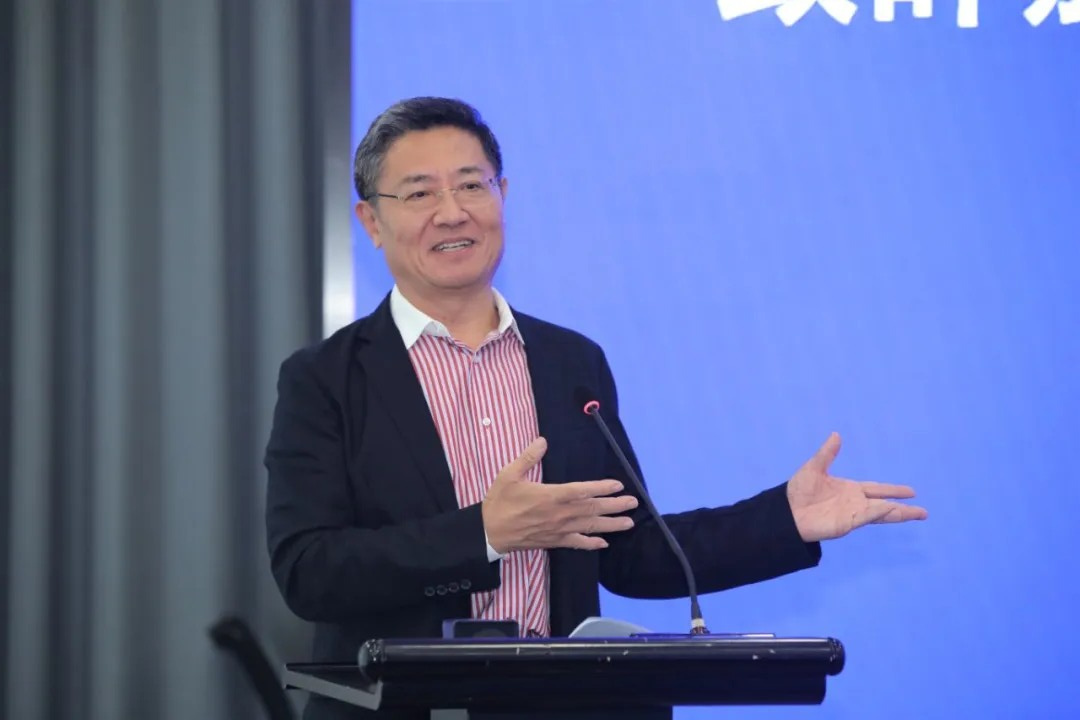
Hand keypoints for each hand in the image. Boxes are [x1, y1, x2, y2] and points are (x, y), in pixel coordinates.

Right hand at [482, 437, 638, 552]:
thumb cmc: (500, 502)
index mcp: (551, 495)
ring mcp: (559, 530)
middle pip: (593, 509)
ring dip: (611, 524)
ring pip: (590, 527)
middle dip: (615, 506)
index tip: (618, 485)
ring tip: (628, 523)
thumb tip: (542, 441)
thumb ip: (528, 458)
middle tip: (633, 503)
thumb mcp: (509, 474)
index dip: (602, 488)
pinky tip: (604, 543)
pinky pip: (577, 543)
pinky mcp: (554, 541)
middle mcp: (560, 514)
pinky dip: (592, 543)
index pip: (583, 491)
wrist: (490, 532)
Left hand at [787, 432, 927, 542]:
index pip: (877, 489)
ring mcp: (852, 514)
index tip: (911, 492)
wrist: (786, 511)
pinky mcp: (846, 524)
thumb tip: (836, 435)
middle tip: (924, 512)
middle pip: (885, 505)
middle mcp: (855, 503)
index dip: (893, 490)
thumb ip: (827, 453)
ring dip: (898, 513)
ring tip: (918, 513)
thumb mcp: (814, 467)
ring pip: (881, 514)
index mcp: (850, 489)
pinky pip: (865, 516)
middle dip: (904, 508)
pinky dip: (878, 512)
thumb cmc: (798, 491)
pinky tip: (889, 508)